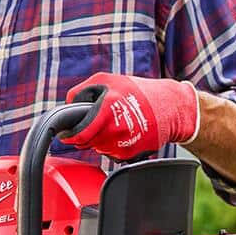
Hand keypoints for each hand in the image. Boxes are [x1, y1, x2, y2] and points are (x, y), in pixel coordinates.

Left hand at [61, 73, 199, 160]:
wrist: (170, 107)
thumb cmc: (138, 91)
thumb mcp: (106, 80)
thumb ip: (81, 91)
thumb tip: (67, 105)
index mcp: (107, 109)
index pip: (80, 134)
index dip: (69, 136)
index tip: (66, 135)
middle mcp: (116, 129)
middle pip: (87, 143)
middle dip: (88, 134)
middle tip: (98, 122)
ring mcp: (124, 144)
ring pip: (99, 149)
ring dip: (101, 140)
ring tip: (115, 124)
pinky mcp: (131, 154)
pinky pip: (112, 153)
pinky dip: (114, 145)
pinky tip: (124, 133)